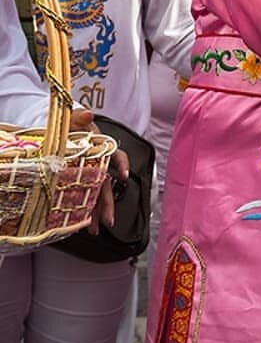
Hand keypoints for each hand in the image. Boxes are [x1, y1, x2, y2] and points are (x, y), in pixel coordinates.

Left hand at [69, 109, 128, 233]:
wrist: (56, 134)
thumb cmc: (69, 127)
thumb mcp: (72, 120)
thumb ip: (79, 117)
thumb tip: (88, 113)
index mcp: (100, 149)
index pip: (117, 156)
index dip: (122, 166)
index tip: (122, 176)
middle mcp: (98, 164)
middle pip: (107, 185)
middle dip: (108, 204)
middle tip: (108, 220)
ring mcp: (90, 175)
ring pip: (98, 195)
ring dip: (99, 213)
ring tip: (96, 229)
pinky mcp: (80, 183)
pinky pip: (86, 198)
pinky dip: (86, 212)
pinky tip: (84, 224)